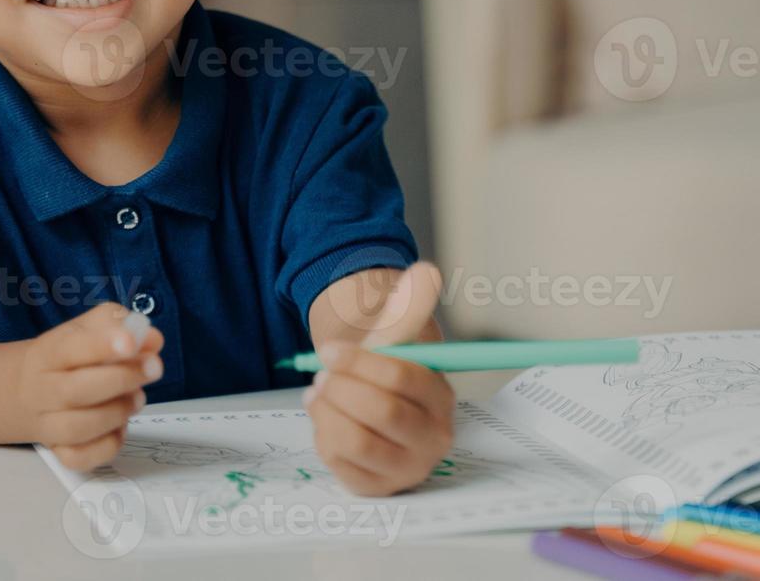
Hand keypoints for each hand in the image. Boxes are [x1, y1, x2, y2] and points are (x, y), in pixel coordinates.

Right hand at [17, 301, 163, 470]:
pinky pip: (81, 458)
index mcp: (48, 353)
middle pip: (75, 390)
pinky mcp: (59, 451)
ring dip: (117, 413)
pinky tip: (120, 426)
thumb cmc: (69, 355)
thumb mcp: (89, 327)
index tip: (131, 342)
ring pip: (78, 428)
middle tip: (153, 368)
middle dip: (122, 379)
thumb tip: (151, 340)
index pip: (71, 348)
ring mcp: (48, 425)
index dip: (103, 345)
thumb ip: (121, 325)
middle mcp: (43, 390)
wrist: (25, 389)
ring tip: (137, 397)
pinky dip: (107, 446)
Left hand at [304, 263, 455, 495]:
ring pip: (356, 440)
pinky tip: (324, 417)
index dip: (360, 363)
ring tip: (317, 393)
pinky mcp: (376, 486)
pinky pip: (338, 462)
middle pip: (381, 412)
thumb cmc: (383, 364)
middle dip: (341, 389)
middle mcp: (433, 438)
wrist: (368, 396)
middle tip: (320, 376)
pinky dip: (321, 433)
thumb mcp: (395, 332)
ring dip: (326, 411)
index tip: (329, 351)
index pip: (403, 379)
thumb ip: (410, 304)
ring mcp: (406, 467)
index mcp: (442, 398)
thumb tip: (427, 272)